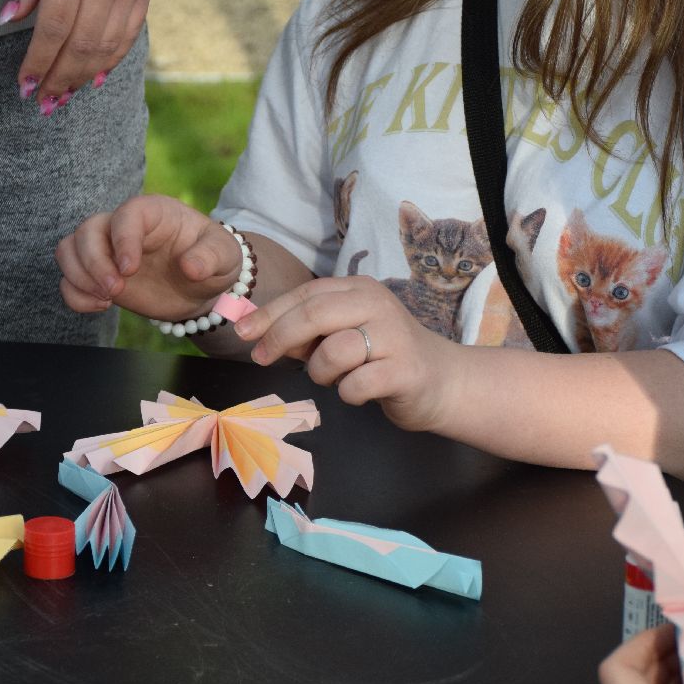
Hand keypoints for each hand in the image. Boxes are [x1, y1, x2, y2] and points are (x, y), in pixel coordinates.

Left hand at [3, 0, 159, 111]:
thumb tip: (10, 19)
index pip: (53, 29)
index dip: (38, 63)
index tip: (24, 86)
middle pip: (81, 45)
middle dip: (60, 79)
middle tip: (42, 103)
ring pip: (108, 46)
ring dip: (84, 77)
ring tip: (65, 97)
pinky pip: (130, 33)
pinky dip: (113, 59)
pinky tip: (97, 77)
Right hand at [58, 194, 242, 320]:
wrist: (202, 285)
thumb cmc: (213, 259)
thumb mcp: (225, 255)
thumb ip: (211, 257)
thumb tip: (191, 268)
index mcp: (153, 213)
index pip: (125, 214)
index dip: (122, 240)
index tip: (130, 269)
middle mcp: (123, 227)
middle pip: (87, 230)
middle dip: (94, 263)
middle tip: (117, 291)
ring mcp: (107, 251)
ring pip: (68, 250)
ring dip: (79, 276)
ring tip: (108, 299)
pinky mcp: (99, 275)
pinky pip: (69, 279)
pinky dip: (75, 294)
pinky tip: (101, 307)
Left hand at [233, 277, 463, 432]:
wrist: (441, 381)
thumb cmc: (382, 356)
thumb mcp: (342, 335)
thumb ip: (306, 333)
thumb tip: (257, 333)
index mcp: (359, 290)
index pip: (305, 295)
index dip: (269, 314)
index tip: (242, 332)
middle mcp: (377, 305)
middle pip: (314, 315)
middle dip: (279, 338)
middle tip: (261, 358)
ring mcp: (393, 337)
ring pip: (332, 353)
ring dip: (320, 373)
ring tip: (334, 378)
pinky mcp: (403, 371)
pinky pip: (355, 386)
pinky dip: (347, 394)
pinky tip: (359, 391)